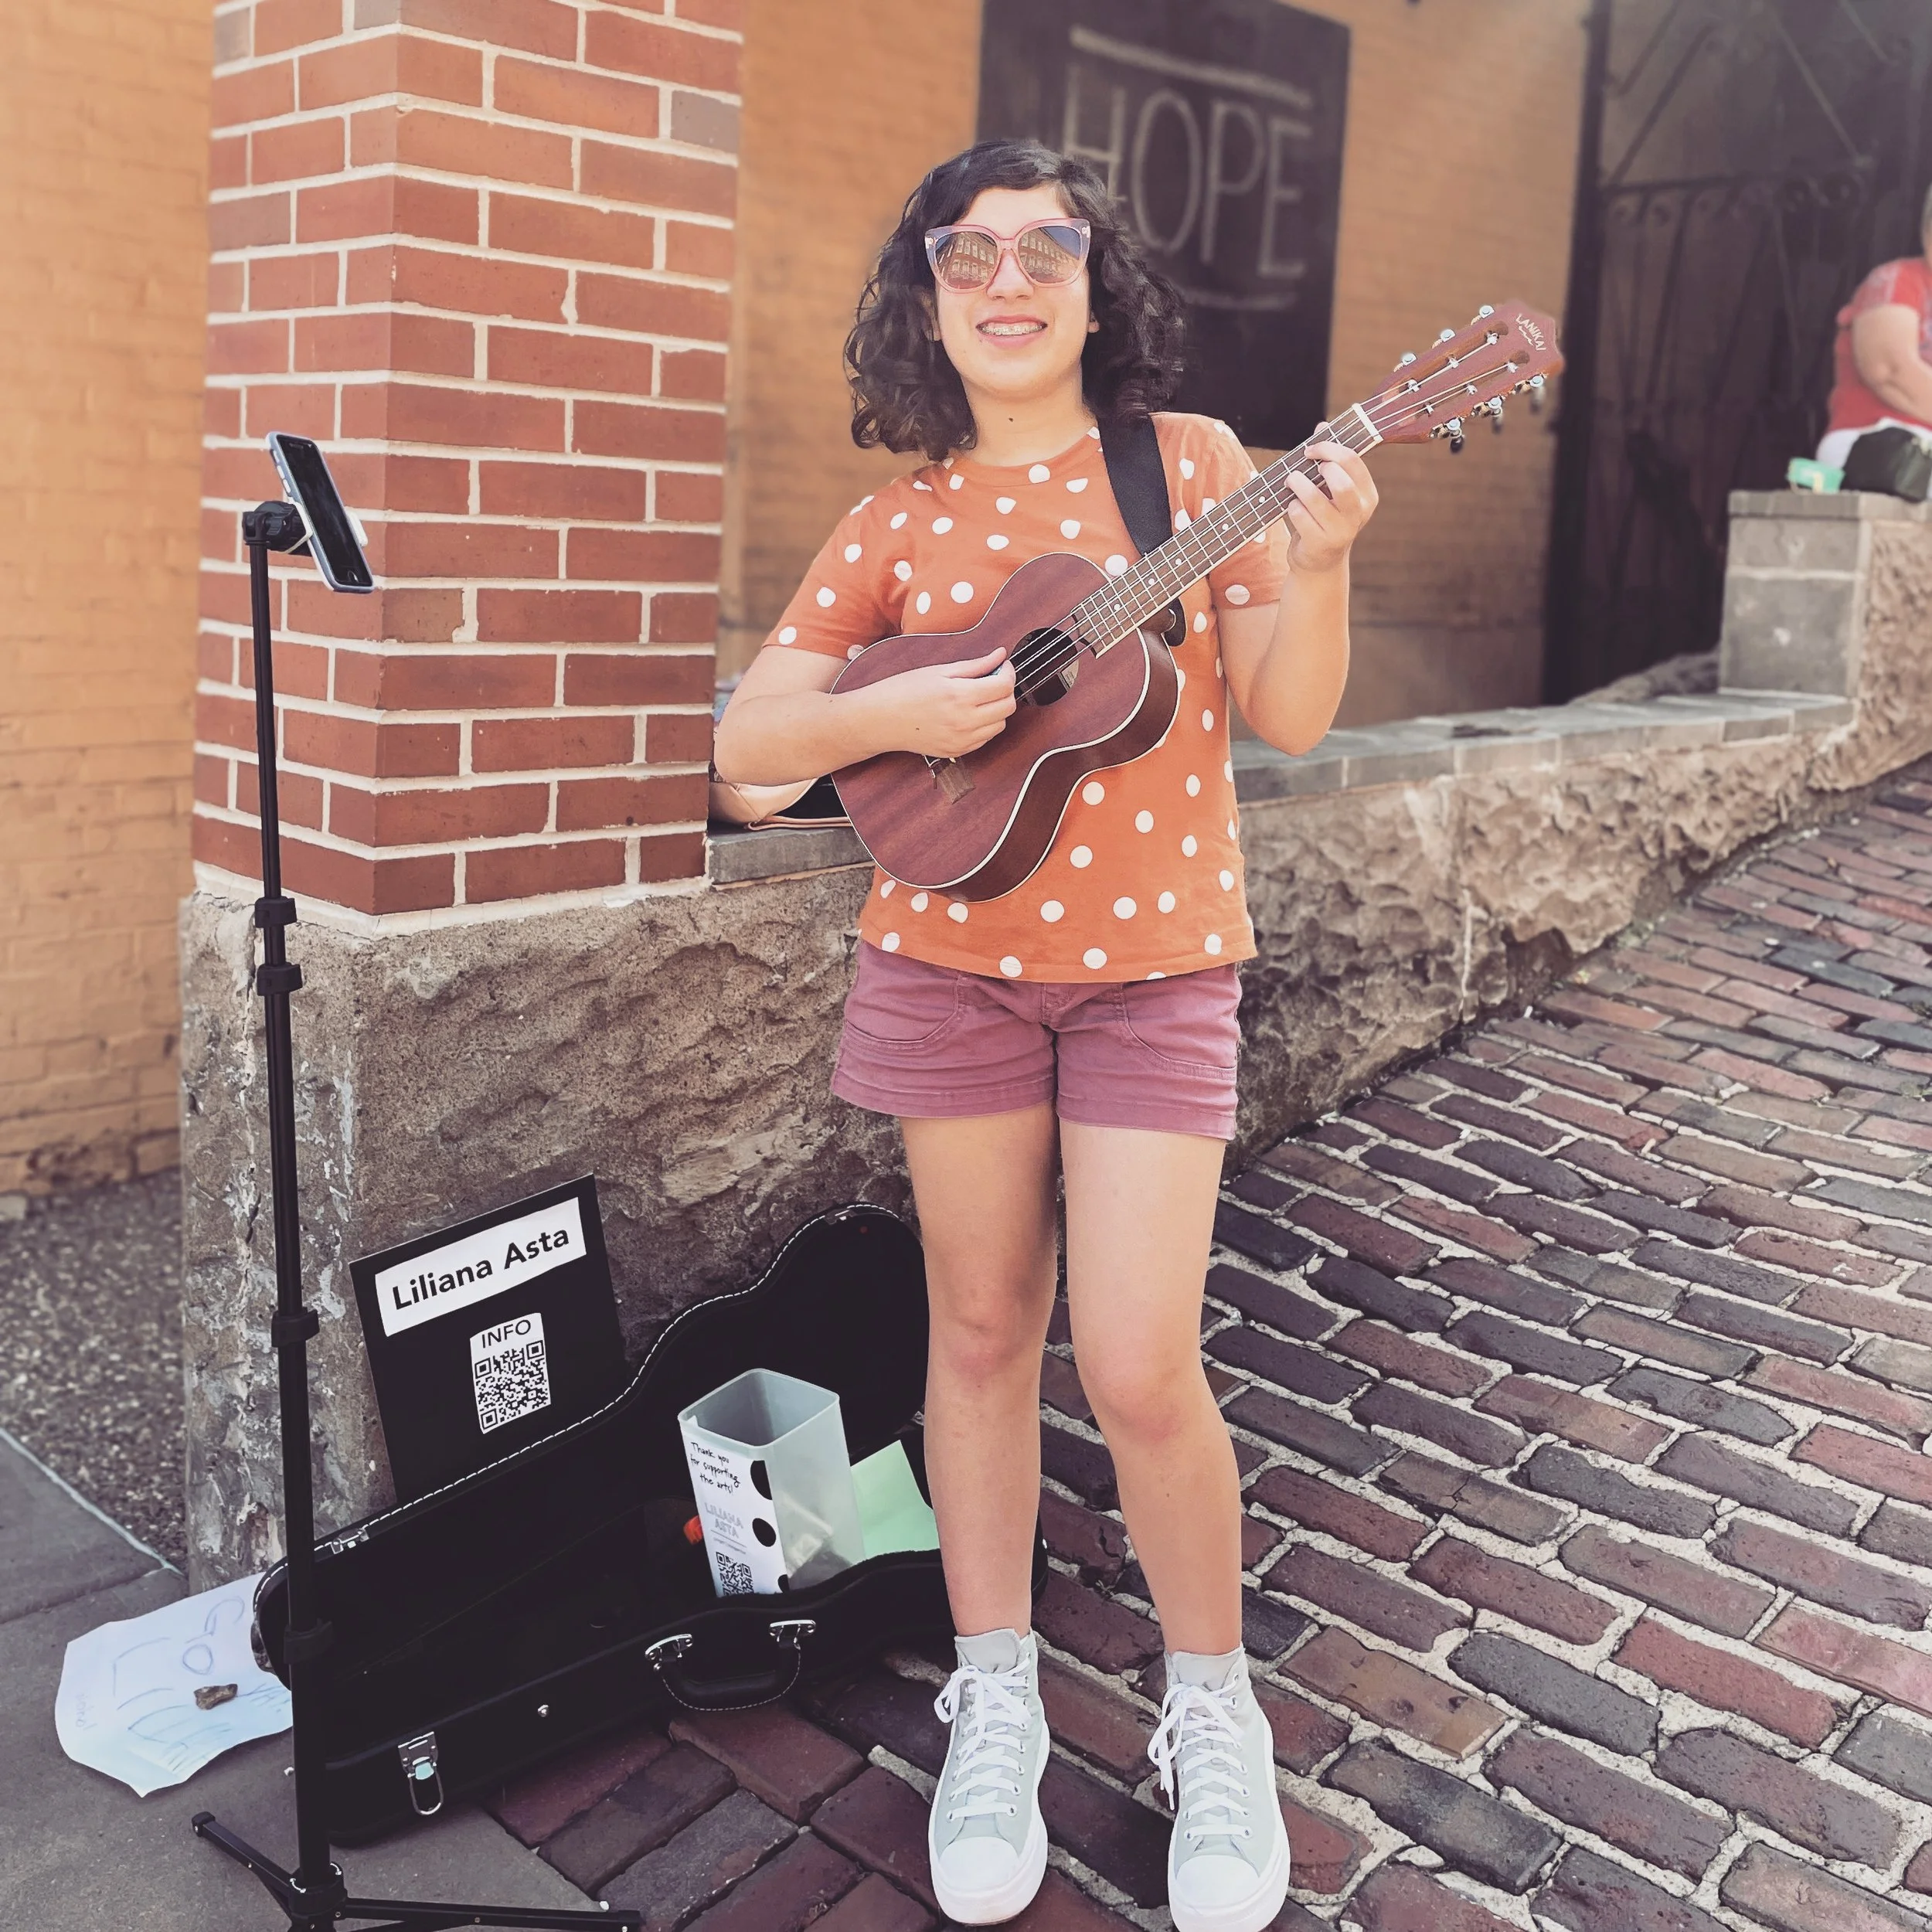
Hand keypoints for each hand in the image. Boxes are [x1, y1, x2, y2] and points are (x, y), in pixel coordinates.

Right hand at [865, 644, 1016, 758]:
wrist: (880, 720)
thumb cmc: (904, 690)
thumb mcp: (939, 670)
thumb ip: (975, 665)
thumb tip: (1000, 655)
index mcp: (960, 696)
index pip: (1004, 686)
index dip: (1008, 672)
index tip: (1002, 666)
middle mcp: (965, 721)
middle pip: (1008, 706)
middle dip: (1005, 690)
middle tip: (992, 679)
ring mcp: (962, 740)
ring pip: (1001, 724)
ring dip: (997, 709)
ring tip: (978, 698)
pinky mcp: (958, 751)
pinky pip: (985, 738)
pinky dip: (985, 725)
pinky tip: (969, 714)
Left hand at [1281, 436, 1378, 572]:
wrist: (1320, 561)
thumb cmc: (1324, 516)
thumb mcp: (1331, 489)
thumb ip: (1329, 458)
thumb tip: (1323, 425)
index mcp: (1367, 494)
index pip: (1353, 461)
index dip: (1329, 448)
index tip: (1311, 449)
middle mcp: (1358, 512)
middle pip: (1340, 480)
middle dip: (1318, 468)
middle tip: (1302, 469)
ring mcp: (1341, 531)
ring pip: (1315, 498)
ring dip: (1297, 485)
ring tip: (1291, 483)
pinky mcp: (1320, 543)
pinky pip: (1299, 515)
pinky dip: (1291, 507)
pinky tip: (1293, 509)